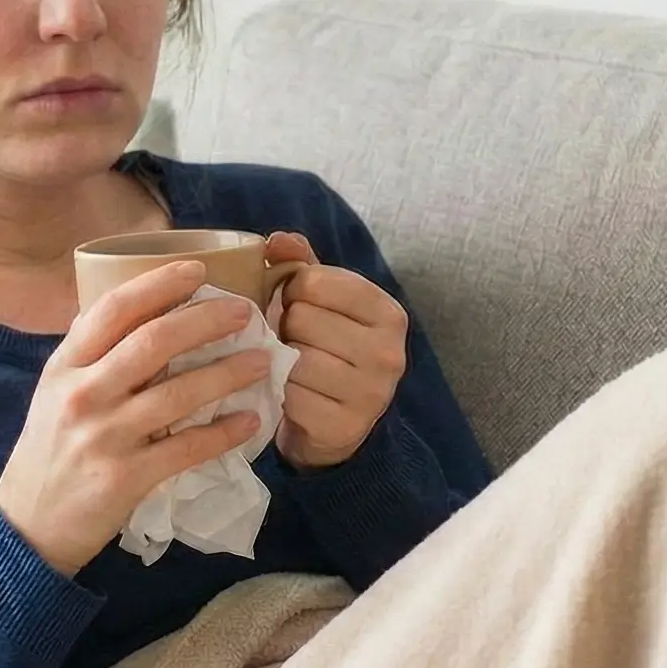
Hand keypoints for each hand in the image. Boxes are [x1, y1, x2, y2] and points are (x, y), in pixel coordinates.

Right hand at [0, 260, 274, 576]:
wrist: (29, 524)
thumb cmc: (50, 451)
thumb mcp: (55, 393)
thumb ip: (92, 356)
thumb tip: (142, 312)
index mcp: (64, 367)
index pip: (112, 310)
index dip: (157, 284)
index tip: (197, 269)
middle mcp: (82, 395)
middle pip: (152, 343)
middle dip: (206, 320)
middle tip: (245, 311)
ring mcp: (104, 437)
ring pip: (177, 394)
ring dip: (227, 374)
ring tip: (261, 361)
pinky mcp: (125, 478)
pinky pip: (186, 448)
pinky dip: (223, 433)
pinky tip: (250, 421)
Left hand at [265, 231, 406, 470]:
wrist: (336, 426)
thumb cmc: (328, 350)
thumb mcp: (324, 303)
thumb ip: (302, 264)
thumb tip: (277, 241)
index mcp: (388, 313)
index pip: (314, 281)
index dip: (293, 292)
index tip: (300, 307)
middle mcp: (389, 352)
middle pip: (302, 319)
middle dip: (286, 328)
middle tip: (294, 341)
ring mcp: (371, 392)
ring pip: (294, 358)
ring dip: (281, 361)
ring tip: (290, 366)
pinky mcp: (345, 426)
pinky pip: (290, 395)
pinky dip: (280, 392)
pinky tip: (289, 393)